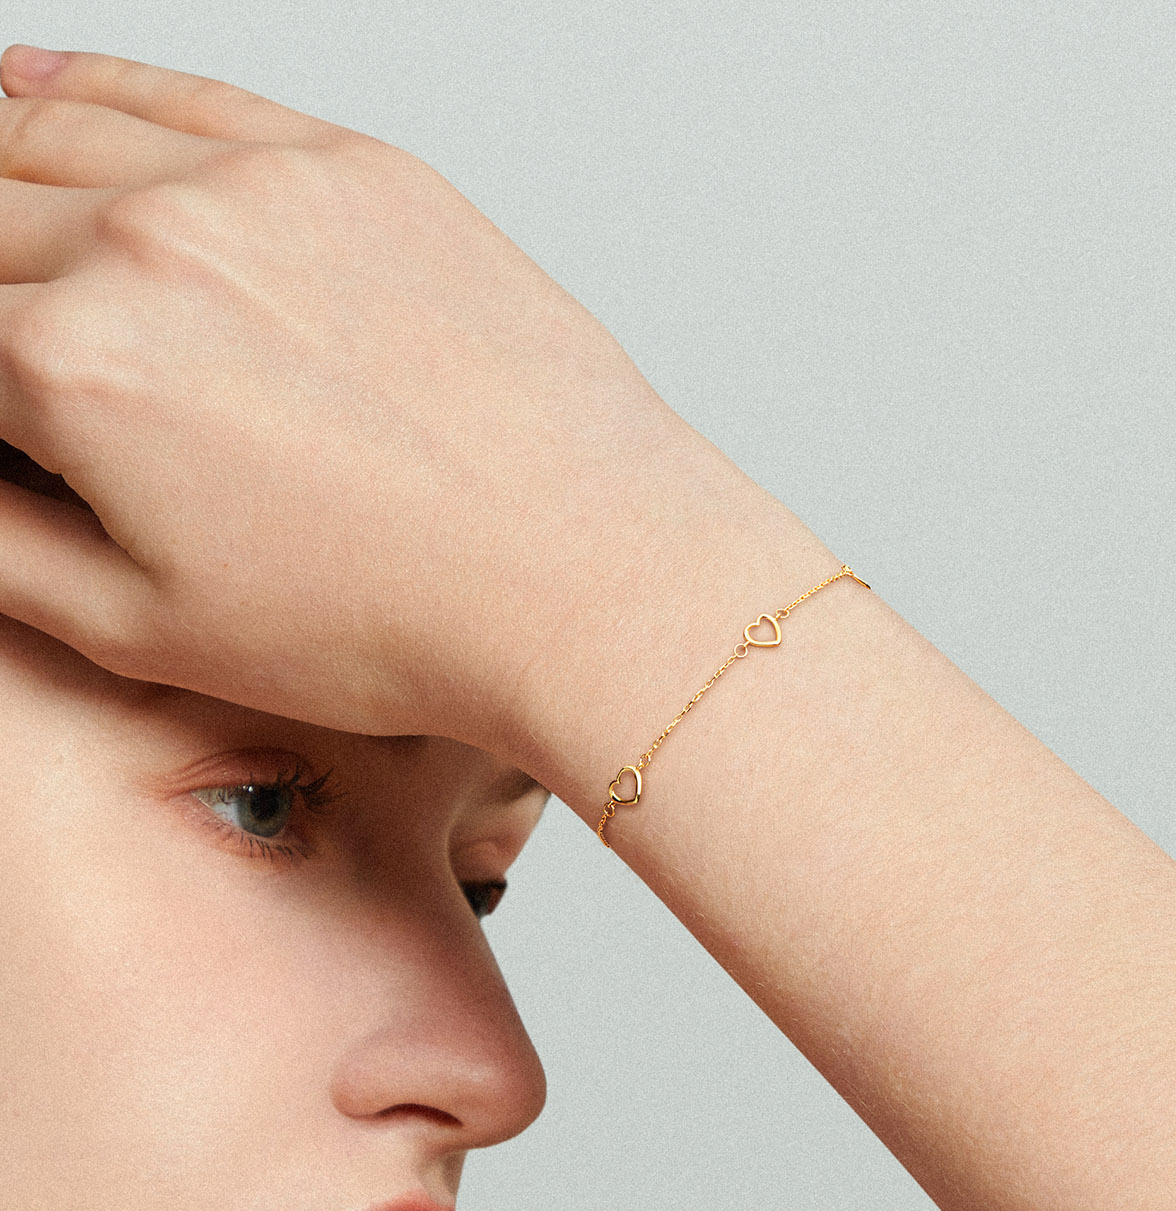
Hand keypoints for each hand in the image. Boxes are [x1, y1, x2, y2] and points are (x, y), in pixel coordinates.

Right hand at [0, 46, 782, 760]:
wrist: (588, 577)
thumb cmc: (402, 618)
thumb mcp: (148, 627)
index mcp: (76, 365)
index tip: (2, 416)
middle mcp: (154, 245)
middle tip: (14, 343)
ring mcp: (263, 187)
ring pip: (59, 134)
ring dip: (0, 167)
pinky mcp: (357, 168)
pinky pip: (184, 97)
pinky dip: (88, 88)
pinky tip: (34, 92)